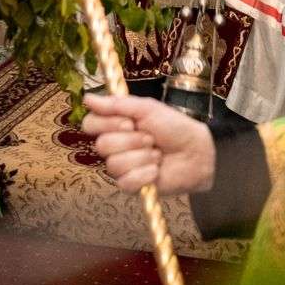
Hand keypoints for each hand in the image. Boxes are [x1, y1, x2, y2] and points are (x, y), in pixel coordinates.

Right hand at [81, 92, 217, 194]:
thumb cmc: (174, 127)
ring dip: (142, 157)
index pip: (90, 124)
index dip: (107, 124)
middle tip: (150, 138)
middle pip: (102, 145)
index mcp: (115, 124)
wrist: (197, 151)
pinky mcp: (131, 186)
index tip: (130, 122)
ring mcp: (121, 167)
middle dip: (131, 141)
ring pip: (115, 164)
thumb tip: (87, 98)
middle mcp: (114, 146)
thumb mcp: (148, 109)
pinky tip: (156, 170)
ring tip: (157, 154)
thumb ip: (117, 104)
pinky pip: (125, 182)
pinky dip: (145, 174)